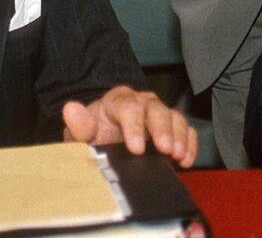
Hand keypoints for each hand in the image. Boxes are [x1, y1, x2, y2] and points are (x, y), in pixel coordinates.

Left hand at [62, 85, 198, 167]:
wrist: (105, 141)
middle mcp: (141, 102)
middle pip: (156, 109)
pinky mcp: (172, 128)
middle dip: (162, 129)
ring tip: (178, 155)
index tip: (136, 148)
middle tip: (166, 149)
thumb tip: (71, 108)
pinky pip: (187, 129)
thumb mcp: (81, 134)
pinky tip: (186, 159)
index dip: (134, 126)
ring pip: (174, 117)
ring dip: (179, 136)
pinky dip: (190, 143)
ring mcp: (158, 114)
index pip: (128, 107)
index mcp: (118, 100)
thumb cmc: (94, 135)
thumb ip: (79, 125)